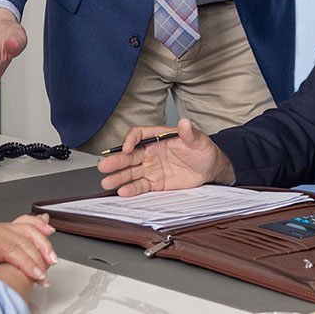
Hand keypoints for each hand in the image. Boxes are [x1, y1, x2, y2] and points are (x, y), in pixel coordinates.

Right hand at [97, 118, 234, 196]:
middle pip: (130, 155)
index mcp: (159, 137)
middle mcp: (152, 152)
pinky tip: (123, 191)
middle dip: (116, 160)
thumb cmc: (203, 150)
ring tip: (106, 181)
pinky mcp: (156, 183)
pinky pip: (141, 185)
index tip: (127, 148)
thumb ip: (189, 133)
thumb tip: (184, 122)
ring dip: (118, 176)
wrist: (210, 170)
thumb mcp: (199, 140)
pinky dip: (131, 189)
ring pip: (131, 171)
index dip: (131, 140)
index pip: (139, 135)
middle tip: (103, 166)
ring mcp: (152, 168)